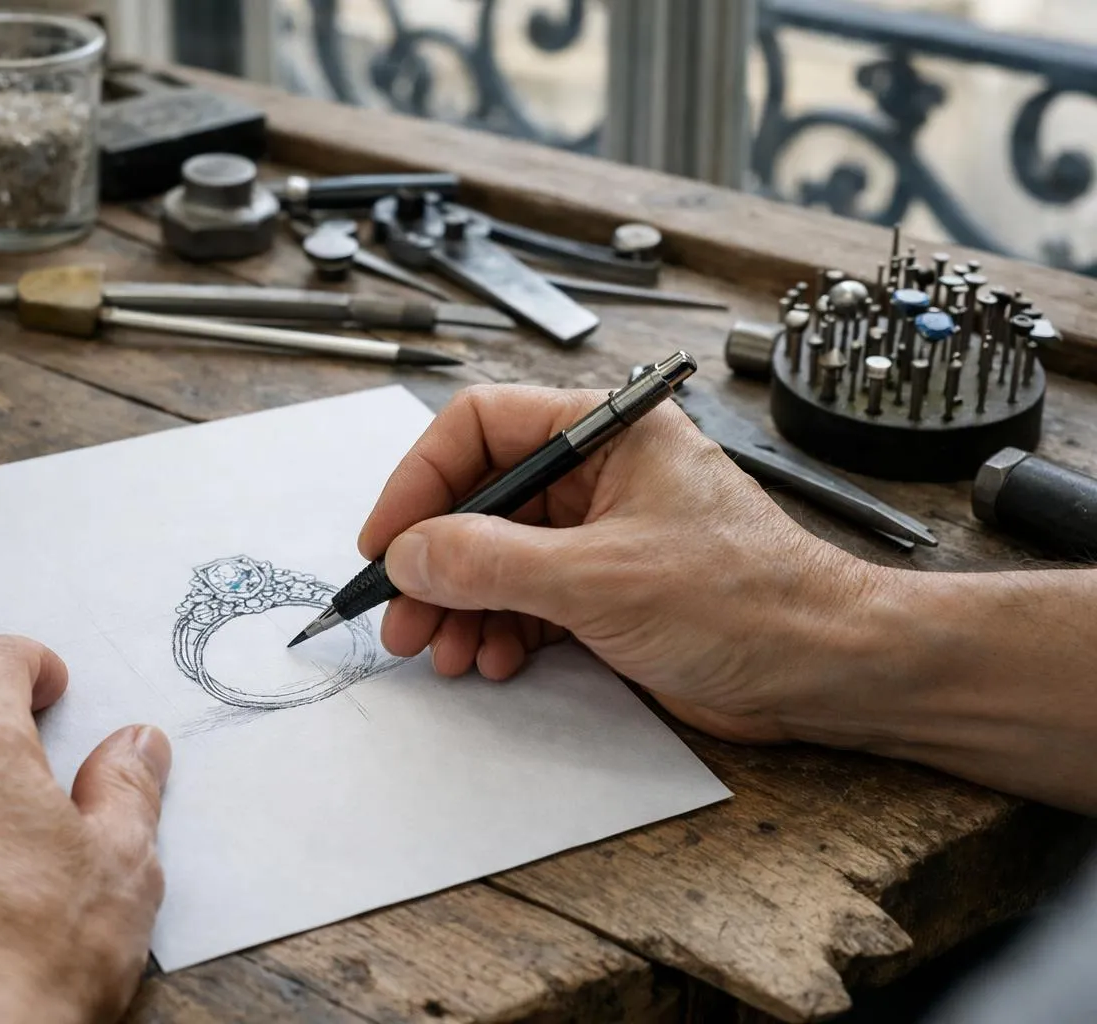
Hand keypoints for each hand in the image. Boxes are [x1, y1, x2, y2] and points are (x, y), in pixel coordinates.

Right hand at [359, 383, 881, 743]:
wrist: (828, 672)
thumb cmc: (748, 602)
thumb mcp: (599, 578)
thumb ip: (490, 561)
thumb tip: (408, 553)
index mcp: (605, 432)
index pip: (480, 428)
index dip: (420, 481)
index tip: (385, 541)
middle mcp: (598, 474)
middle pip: (479, 500)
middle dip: (435, 563)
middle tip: (399, 616)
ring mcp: (602, 533)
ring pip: (496, 556)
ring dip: (460, 606)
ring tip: (443, 652)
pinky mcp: (608, 589)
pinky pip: (526, 599)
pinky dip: (498, 628)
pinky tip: (491, 659)